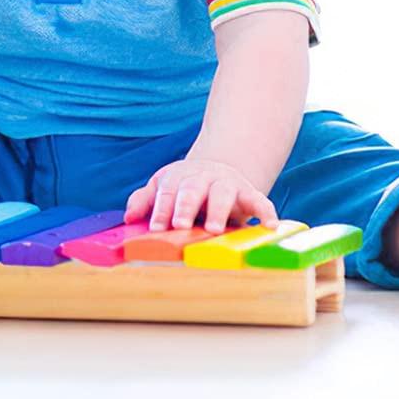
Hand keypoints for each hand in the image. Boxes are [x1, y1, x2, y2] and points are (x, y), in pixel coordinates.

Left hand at [124, 158, 276, 233]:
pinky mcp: (250, 193)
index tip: (155, 227)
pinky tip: (269, 226)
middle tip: (179, 225)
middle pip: (192, 190)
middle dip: (184, 207)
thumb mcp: (164, 187)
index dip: (161, 209)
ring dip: (217, 210)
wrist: (219, 169)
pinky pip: (261, 201)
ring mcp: (228, 184)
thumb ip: (146, 200)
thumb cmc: (186, 186)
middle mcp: (203, 178)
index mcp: (179, 177)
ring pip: (222, 194)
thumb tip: (128, 217)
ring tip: (213, 229)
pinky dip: (266, 212)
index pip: (167, 192)